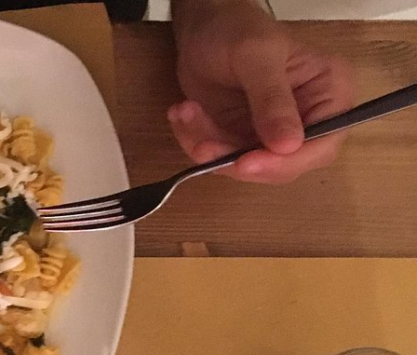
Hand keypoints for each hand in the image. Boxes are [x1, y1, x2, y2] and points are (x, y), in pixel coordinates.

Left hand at [169, 0, 355, 183]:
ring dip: (208, 147)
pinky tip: (184, 114)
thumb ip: (272, 101)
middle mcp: (308, 119)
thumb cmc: (238, 29)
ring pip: (244, 166)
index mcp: (329, 93)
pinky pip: (221, 157)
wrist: (204, 29)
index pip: (321, 146)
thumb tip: (288, 145)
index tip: (246, 163)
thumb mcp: (256, 57)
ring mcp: (274, 133)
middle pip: (282, 166)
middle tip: (203, 145)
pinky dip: (197, 142)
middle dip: (236, 159)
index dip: (284, 163)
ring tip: (186, 112)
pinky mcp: (243, 140)